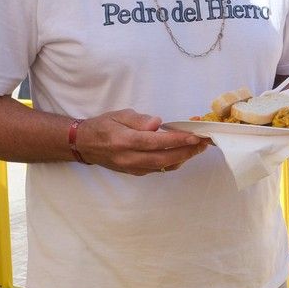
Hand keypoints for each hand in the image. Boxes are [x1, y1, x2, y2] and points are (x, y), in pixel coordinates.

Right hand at [74, 109, 207, 175]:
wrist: (84, 144)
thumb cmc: (103, 126)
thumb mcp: (119, 115)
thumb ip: (138, 119)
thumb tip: (157, 123)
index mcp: (123, 141)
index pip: (154, 142)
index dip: (176, 140)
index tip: (194, 136)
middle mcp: (128, 158)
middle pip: (162, 159)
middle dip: (186, 152)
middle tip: (203, 143)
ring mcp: (131, 168)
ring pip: (162, 167)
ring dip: (183, 158)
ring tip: (198, 148)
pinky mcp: (134, 172)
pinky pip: (158, 169)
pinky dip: (173, 163)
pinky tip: (183, 153)